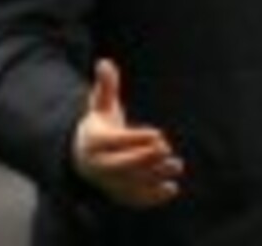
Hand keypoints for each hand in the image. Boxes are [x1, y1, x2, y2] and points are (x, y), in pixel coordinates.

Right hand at [73, 58, 182, 207]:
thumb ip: (105, 86)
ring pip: (131, 183)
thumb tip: (104, 62)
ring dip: (155, 176)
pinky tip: (172, 189)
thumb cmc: (99, 124)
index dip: (137, 139)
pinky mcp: (118, 195)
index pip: (115, 142)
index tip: (159, 134)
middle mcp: (97, 165)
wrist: (84, 157)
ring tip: (177, 165)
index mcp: (93, 141)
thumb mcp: (100, 105)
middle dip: (146, 158)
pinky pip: (135, 199)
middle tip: (167, 148)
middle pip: (122, 165)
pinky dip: (153, 197)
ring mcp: (107, 182)